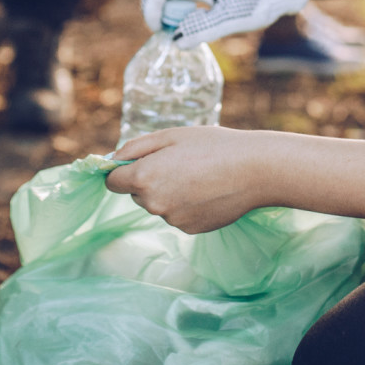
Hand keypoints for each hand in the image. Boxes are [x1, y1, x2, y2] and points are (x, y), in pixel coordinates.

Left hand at [106, 127, 264, 233]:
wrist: (254, 170)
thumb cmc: (212, 145)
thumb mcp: (170, 135)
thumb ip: (135, 147)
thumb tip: (111, 160)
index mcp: (143, 177)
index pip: (113, 181)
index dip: (122, 170)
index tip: (139, 161)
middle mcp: (153, 203)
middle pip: (136, 193)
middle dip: (148, 179)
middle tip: (179, 162)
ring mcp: (172, 219)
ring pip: (158, 204)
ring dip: (168, 192)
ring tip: (198, 175)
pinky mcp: (189, 229)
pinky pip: (177, 214)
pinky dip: (186, 204)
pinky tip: (207, 190)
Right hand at [140, 0, 309, 48]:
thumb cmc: (259, 1)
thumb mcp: (231, 20)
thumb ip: (201, 30)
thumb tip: (176, 41)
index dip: (151, 9)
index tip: (160, 29)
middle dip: (164, 9)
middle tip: (178, 30)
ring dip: (179, 3)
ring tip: (198, 20)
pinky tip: (209, 7)